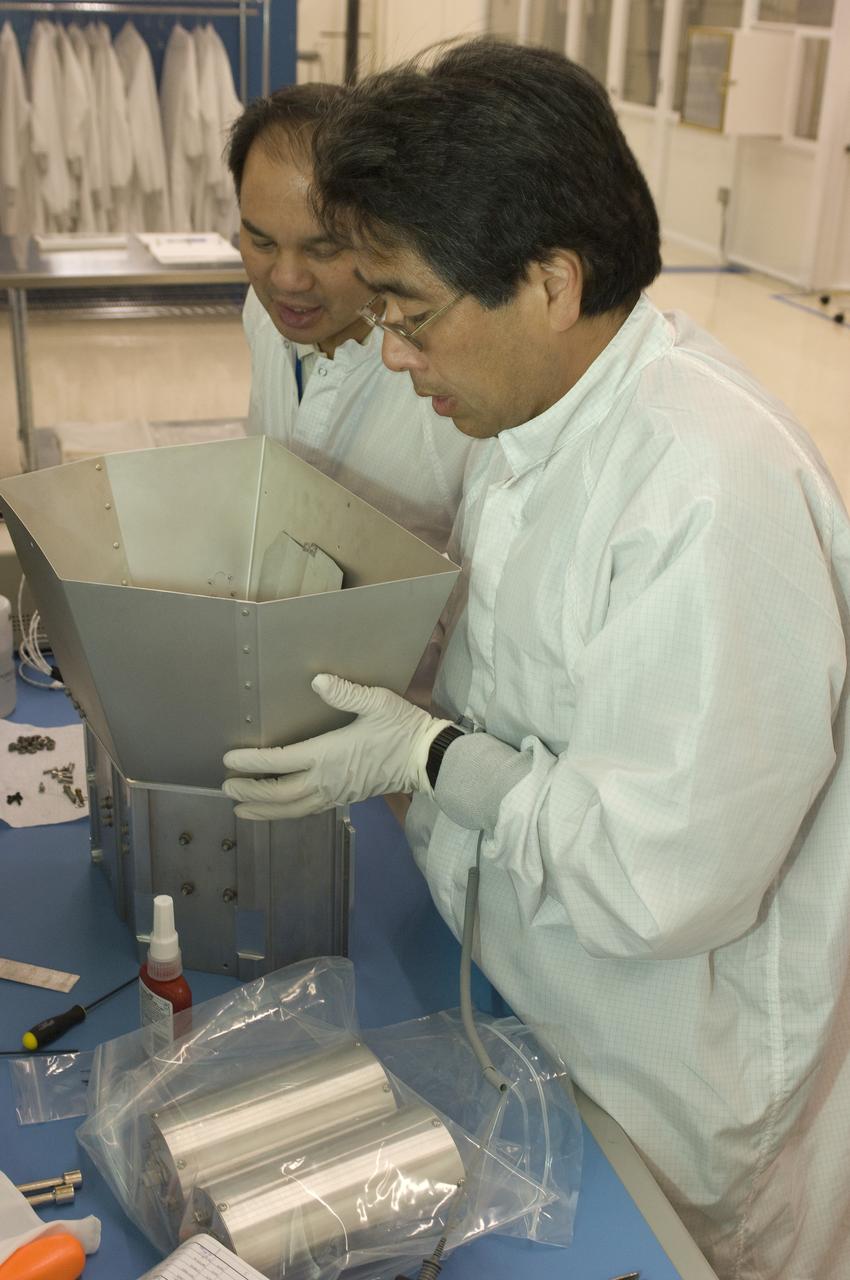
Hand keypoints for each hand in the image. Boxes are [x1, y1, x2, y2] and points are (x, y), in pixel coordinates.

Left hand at [222, 674, 450, 819]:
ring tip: (242, 810)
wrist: (426, 759)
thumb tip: (317, 680)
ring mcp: (335, 793)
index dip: (251, 762)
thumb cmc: (402, 728)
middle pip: (278, 793)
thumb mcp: (376, 703)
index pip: (279, 761)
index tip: (229, 759)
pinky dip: (286, 813)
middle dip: (250, 792)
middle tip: (226, 788)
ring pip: (291, 809)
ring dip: (264, 810)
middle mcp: (326, 780)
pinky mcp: (344, 799)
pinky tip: (279, 810)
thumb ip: (345, 693)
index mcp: (328, 755)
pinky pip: (308, 810)